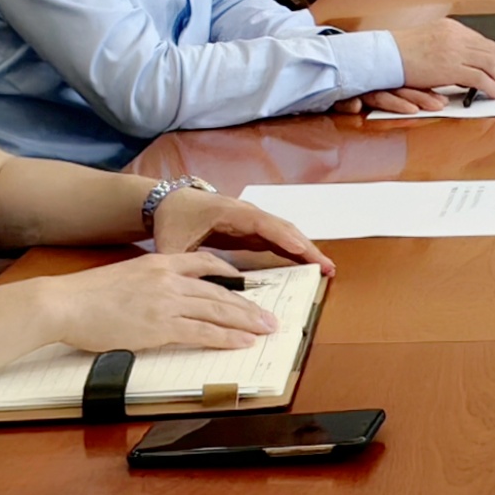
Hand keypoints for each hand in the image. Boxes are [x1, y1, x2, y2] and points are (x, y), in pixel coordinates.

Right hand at [33, 248, 278, 354]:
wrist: (64, 303)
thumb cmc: (84, 296)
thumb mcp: (123, 276)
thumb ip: (147, 283)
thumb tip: (159, 297)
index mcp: (159, 262)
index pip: (205, 263)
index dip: (230, 275)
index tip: (246, 283)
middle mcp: (169, 278)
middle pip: (220, 290)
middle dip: (248, 305)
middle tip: (268, 315)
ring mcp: (166, 301)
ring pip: (218, 310)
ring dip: (247, 321)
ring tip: (266, 329)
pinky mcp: (161, 326)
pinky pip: (203, 332)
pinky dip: (227, 337)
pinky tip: (242, 342)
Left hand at [157, 187, 327, 271]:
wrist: (167, 203)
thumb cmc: (172, 220)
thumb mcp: (172, 245)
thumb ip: (184, 267)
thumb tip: (197, 292)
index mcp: (230, 212)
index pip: (265, 225)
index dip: (287, 239)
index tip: (305, 251)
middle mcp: (247, 214)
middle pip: (283, 229)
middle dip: (306, 248)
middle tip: (327, 268)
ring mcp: (251, 222)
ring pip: (284, 234)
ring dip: (304, 250)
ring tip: (324, 270)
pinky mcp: (251, 231)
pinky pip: (277, 240)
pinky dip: (293, 252)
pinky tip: (305, 266)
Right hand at [393, 17, 494, 98]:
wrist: (384, 56)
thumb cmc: (398, 52)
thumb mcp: (427, 41)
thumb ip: (445, 47)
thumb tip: (460, 59)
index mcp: (450, 27)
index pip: (480, 40)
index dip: (491, 57)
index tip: (494, 67)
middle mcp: (455, 35)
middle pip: (490, 51)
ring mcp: (454, 50)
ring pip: (490, 64)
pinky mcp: (452, 68)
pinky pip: (481, 78)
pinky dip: (492, 87)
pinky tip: (494, 94)